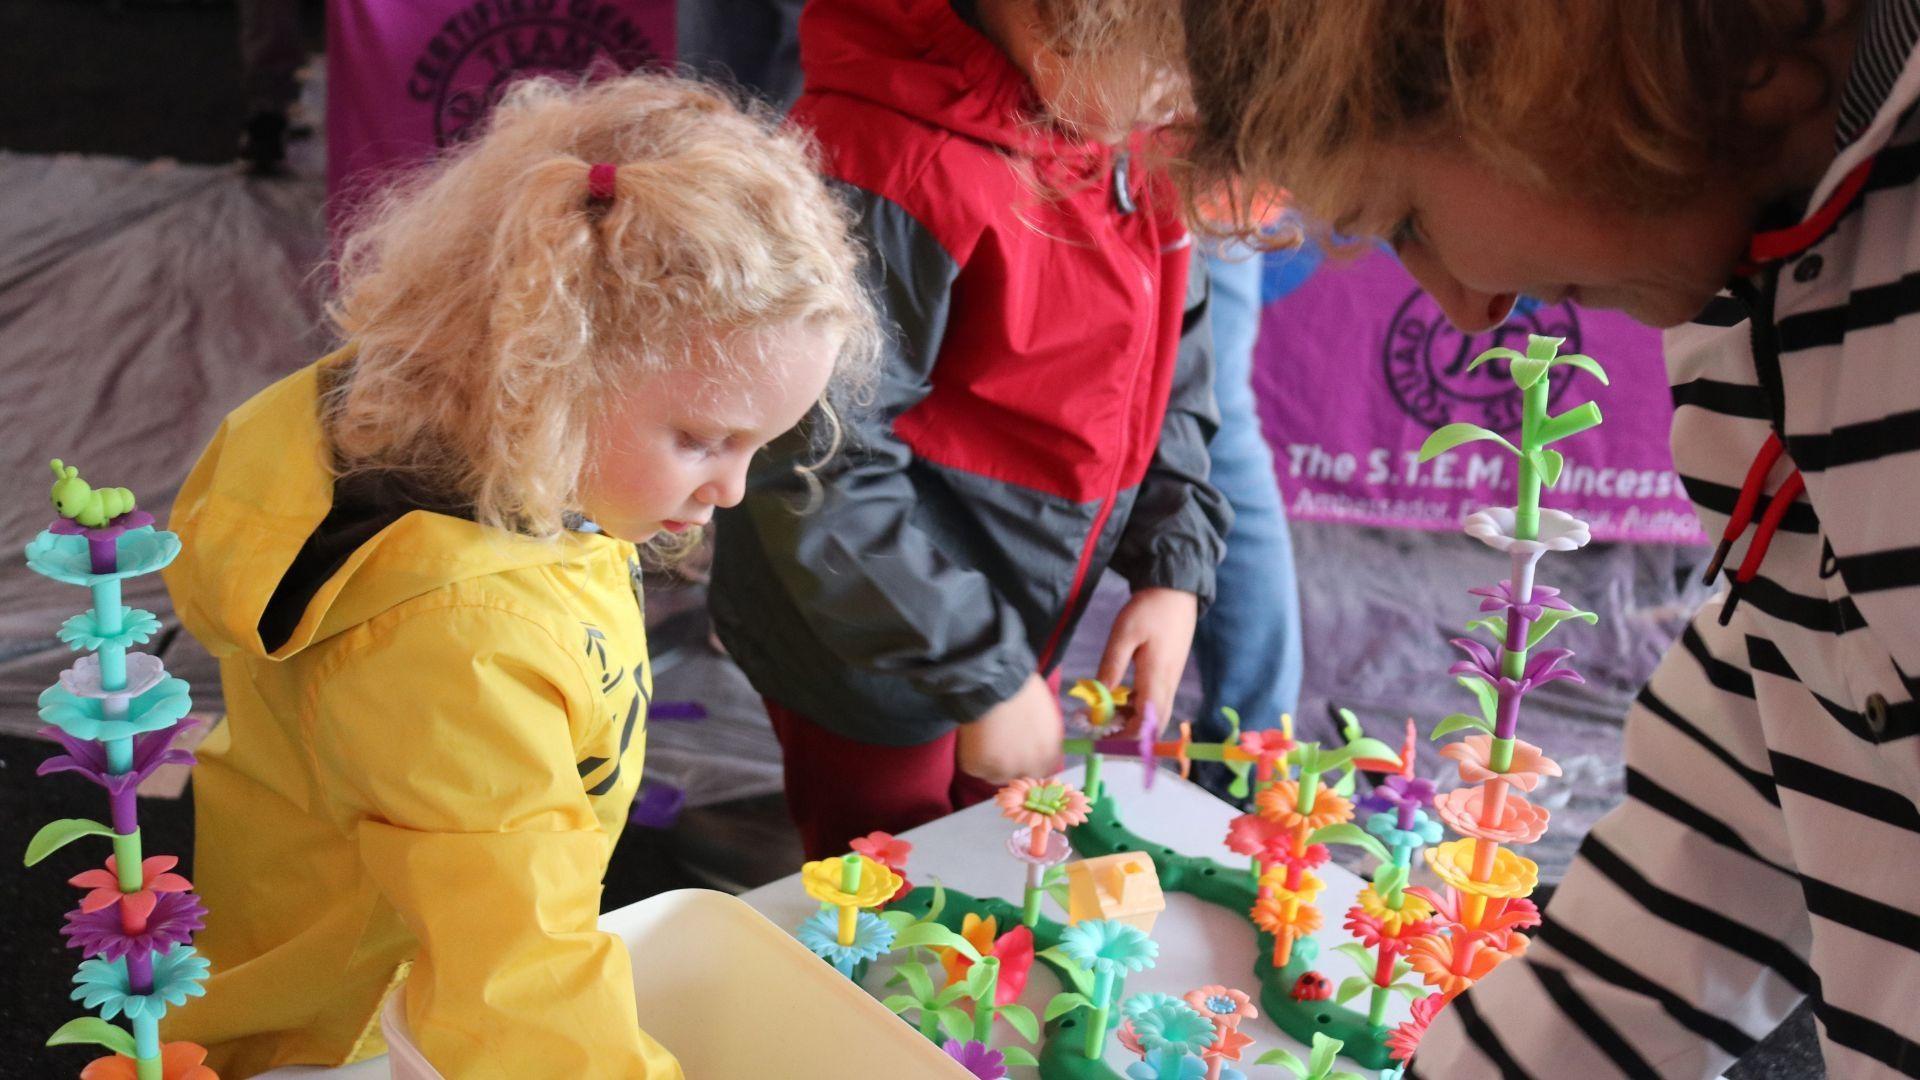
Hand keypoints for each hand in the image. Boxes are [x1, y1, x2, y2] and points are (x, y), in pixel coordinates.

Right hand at [957, 673, 1064, 783]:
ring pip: (995, 776)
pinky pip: (974, 768)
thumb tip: (1036, 745)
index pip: (1044, 771)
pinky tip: (972, 738)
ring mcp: (1004, 768)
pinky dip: (971, 757)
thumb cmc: (1022, 687)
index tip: (1020, 756)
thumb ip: (1044, 737)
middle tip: (998, 749)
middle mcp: (1031, 765)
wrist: (995, 679)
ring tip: (983, 741)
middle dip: (1010, 766)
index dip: (1030, 763)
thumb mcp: (1045, 714)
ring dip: (989, 764)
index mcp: (1050, 752)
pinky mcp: (979, 765)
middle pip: (1019, 777)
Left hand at [1097, 587, 1197, 737]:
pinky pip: (1156, 700)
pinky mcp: (1170, 673)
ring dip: (1133, 721)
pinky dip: (1139, 707)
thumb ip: (1111, 668)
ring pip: (1155, 713)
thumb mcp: (1123, 635)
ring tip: (1107, 716)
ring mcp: (1172, 679)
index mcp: (1157, 677)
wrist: (1176, 591)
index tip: (1102, 738)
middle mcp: (1168, 684)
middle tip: (1103, 733)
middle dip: (1129, 735)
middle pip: (1153, 724)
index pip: (1146, 722)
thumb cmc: (1149, 609)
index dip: (1126, 737)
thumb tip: (1099, 700)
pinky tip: (1122, 699)